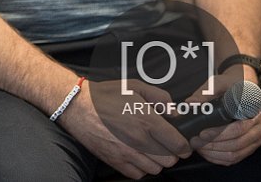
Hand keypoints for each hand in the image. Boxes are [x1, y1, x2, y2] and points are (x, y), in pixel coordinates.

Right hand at [60, 78, 190, 178]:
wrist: (76, 106)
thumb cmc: (104, 95)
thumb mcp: (134, 86)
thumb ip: (159, 97)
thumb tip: (174, 112)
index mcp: (147, 121)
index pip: (179, 145)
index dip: (183, 145)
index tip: (180, 143)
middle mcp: (139, 140)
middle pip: (170, 160)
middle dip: (170, 153)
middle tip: (163, 144)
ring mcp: (126, 153)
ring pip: (155, 169)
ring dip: (156, 161)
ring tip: (148, 150)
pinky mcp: (114, 160)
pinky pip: (138, 174)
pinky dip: (140, 168)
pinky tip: (136, 156)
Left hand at [182, 68, 260, 165]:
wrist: (238, 89)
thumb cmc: (229, 86)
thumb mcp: (217, 84)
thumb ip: (205, 93)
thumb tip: (191, 103)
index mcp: (252, 112)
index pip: (238, 128)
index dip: (218, 133)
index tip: (202, 133)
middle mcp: (257, 126)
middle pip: (236, 143)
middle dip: (212, 144)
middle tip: (195, 141)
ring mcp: (254, 138)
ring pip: (235, 153)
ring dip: (214, 153)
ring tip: (198, 146)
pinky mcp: (249, 146)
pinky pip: (235, 158)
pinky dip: (218, 158)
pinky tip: (205, 152)